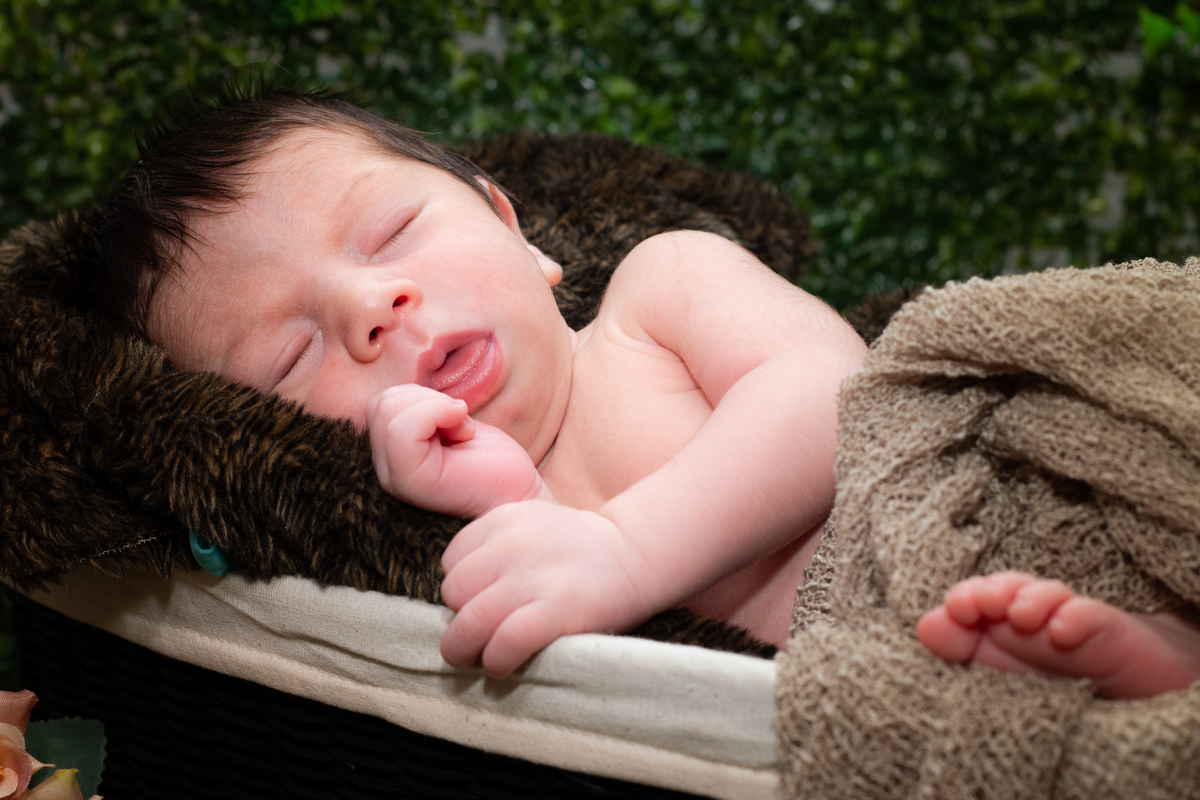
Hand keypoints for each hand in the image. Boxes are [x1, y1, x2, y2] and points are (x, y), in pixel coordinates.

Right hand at [367, 384, 547, 516]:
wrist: (519, 495)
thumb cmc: (492, 463)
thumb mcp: (449, 423)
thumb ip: (417, 411)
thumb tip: (402, 393)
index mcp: (391, 456)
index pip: (380, 404)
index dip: (421, 399)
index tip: (453, 420)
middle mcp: (385, 470)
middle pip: (383, 403)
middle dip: (429, 400)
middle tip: (459, 427)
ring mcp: (394, 477)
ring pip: (390, 409)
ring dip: (438, 407)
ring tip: (461, 434)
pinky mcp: (410, 480)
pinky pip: (403, 426)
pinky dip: (439, 411)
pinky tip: (464, 434)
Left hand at [440, 502, 654, 676]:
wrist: (636, 552)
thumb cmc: (579, 548)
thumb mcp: (531, 522)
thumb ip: (495, 545)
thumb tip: (460, 594)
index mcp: (502, 519)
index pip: (452, 562)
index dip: (462, 589)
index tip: (480, 601)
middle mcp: (511, 544)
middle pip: (454, 594)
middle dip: (459, 620)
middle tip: (474, 636)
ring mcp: (533, 578)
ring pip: (470, 623)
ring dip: (465, 650)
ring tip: (478, 659)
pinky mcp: (556, 610)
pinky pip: (504, 643)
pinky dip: (496, 661)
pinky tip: (503, 665)